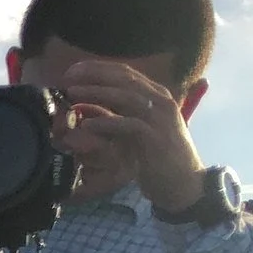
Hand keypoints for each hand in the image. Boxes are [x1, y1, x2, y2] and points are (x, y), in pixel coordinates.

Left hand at [53, 59, 205, 212]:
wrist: (183, 183)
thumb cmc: (156, 157)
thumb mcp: (136, 130)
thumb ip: (119, 114)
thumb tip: (88, 105)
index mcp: (157, 96)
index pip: (126, 73)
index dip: (98, 68)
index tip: (73, 70)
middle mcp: (161, 101)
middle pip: (124, 79)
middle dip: (94, 74)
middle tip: (68, 76)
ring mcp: (160, 119)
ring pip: (126, 97)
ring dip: (97, 93)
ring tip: (72, 94)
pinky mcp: (155, 138)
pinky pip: (128, 124)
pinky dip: (106, 122)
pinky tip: (87, 124)